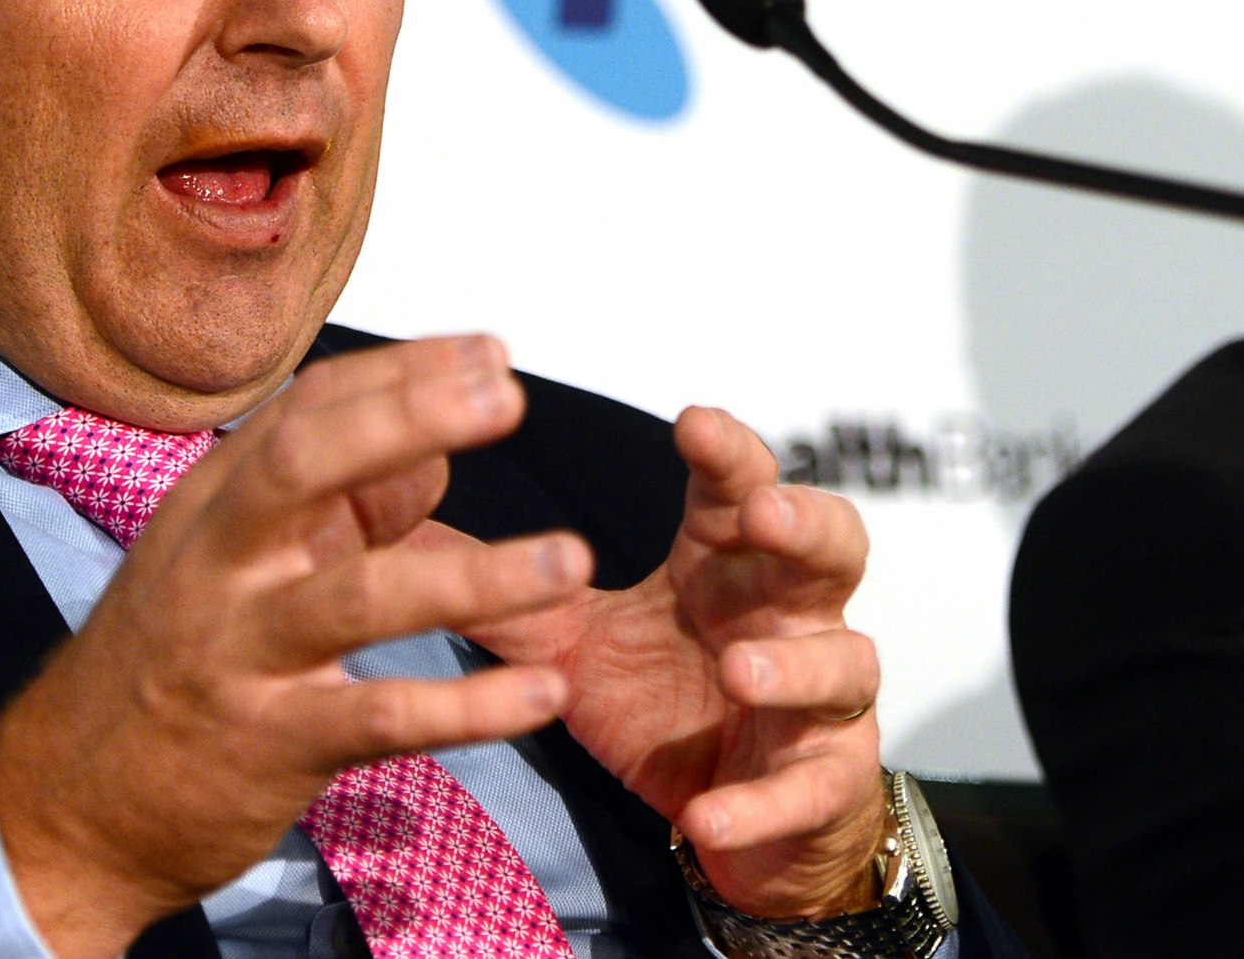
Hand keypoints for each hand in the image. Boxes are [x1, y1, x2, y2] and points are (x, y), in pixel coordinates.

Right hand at [0, 336, 594, 958]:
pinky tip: (538, 696)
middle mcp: (221, 560)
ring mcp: (240, 651)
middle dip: (407, 417)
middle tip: (507, 397)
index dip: (402, 372)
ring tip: (569, 563)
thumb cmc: (171, 662)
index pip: (307, 407)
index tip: (491, 351)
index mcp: (215, 503)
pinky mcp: (269, 745)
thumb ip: (336, 504)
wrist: (68, 804)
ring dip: (474, 578)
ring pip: (358, 597)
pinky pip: (379, 718)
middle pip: (305, 463)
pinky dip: (466, 707)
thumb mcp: (231, 562)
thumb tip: (433, 447)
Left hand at [453, 405, 888, 921]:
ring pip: (843, 662)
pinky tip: (711, 818)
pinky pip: (805, 790)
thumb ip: (507, 591)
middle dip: (804, 522)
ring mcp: (817, 700)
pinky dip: (760, 802)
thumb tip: (400, 530)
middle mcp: (787, 616)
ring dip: (794, 664)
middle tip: (762, 511)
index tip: (691, 420)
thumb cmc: (667, 704)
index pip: (739, 489)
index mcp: (727, 567)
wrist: (738, 823)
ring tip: (739, 669)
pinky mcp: (821, 786)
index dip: (727, 452)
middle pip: (833, 546)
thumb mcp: (574, 643)